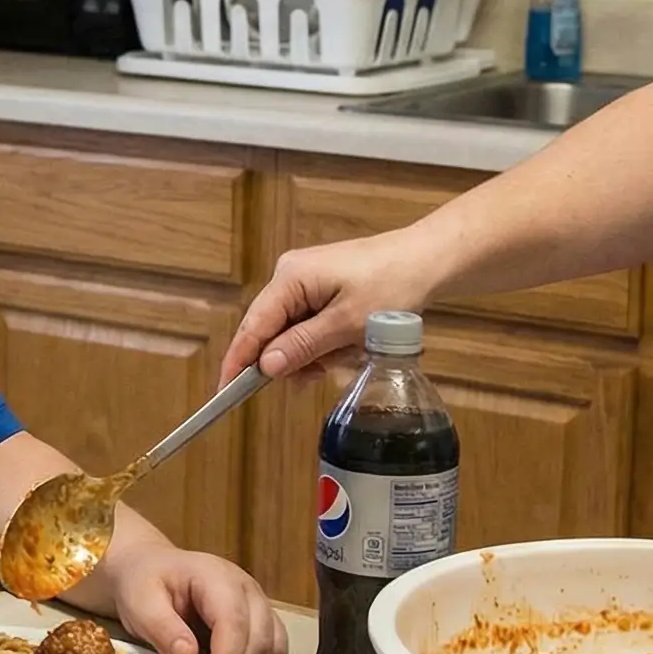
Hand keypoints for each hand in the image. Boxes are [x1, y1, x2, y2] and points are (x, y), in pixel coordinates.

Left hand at [95, 546, 289, 653]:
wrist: (149, 571)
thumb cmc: (144, 585)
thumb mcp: (140, 603)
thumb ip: (162, 628)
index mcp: (216, 576)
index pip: (234, 619)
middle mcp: (246, 588)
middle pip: (260, 637)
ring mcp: (258, 604)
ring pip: (273, 647)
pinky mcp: (262, 622)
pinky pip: (276, 652)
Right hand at [222, 227, 445, 383]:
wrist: (427, 260)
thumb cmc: (391, 285)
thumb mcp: (347, 323)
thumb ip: (303, 346)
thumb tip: (265, 367)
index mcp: (290, 278)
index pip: (252, 326)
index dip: (238, 362)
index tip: (225, 393)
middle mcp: (290, 276)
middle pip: (271, 332)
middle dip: (293, 359)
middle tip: (321, 372)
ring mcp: (305, 282)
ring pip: (293, 333)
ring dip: (316, 352)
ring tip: (350, 350)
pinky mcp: (321, 289)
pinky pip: (310, 326)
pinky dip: (326, 342)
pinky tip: (350, 344)